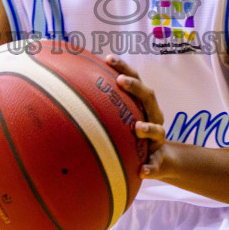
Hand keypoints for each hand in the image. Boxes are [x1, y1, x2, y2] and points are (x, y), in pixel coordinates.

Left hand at [110, 57, 168, 177]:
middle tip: (122, 81)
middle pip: (149, 97)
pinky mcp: (158, 160)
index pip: (135, 80)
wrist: (160, 161)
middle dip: (136, 87)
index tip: (108, 58)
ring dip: (149, 127)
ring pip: (158, 130)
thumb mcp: (122, 118)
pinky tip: (142, 171)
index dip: (124, 68)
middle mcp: (154, 117)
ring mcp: (158, 139)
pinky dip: (150, 168)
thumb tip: (68, 92)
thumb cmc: (133, 135)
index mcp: (143, 105)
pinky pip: (155, 165)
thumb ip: (104, 106)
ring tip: (138, 127)